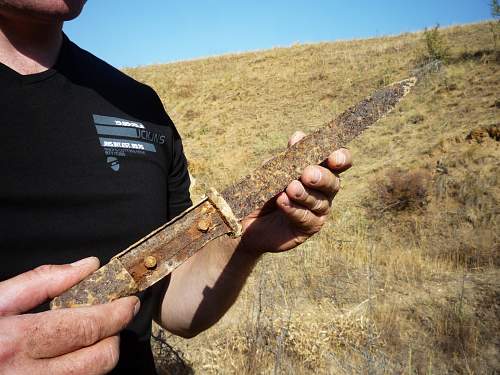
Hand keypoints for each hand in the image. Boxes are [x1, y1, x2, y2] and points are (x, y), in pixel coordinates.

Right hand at [0, 258, 139, 374]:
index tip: (130, 303)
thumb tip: (88, 266)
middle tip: (108, 320)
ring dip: (98, 354)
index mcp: (17, 342)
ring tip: (86, 336)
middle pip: (98, 360)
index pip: (87, 328)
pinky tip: (69, 354)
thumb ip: (41, 283)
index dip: (116, 314)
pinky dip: (81, 368)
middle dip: (112, 337)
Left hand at [241, 131, 351, 253]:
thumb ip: (288, 156)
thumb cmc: (264, 189)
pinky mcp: (308, 229)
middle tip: (307, 174)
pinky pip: (305, 218)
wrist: (247, 218)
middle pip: (333, 183)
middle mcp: (324, 192)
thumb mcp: (273, 169)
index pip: (340, 163)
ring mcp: (318, 212)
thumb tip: (299, 136)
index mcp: (320, 171)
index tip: (334, 157)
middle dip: (321, 177)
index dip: (341, 158)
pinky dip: (293, 209)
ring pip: (319, 202)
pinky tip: (282, 201)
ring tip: (290, 188)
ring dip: (304, 194)